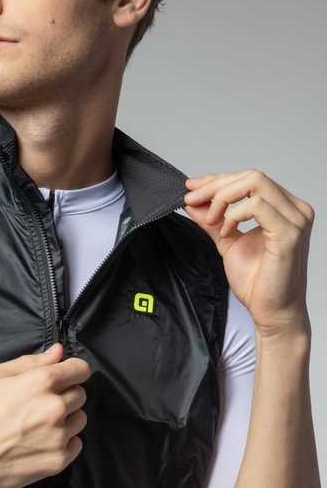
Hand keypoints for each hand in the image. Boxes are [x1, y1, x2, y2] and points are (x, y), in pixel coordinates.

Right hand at [0, 344, 89, 487]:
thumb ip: (29, 361)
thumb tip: (57, 352)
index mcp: (40, 382)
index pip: (80, 369)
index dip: (72, 370)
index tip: (65, 376)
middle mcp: (54, 407)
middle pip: (80, 394)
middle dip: (65, 394)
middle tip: (40, 403)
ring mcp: (58, 436)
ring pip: (80, 419)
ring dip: (66, 419)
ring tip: (39, 423)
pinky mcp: (57, 461)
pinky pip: (76, 445)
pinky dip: (63, 442)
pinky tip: (41, 441)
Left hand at [184, 170, 313, 336]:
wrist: (271, 311)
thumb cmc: (257, 281)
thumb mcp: (227, 242)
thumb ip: (212, 221)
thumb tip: (192, 202)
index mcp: (283, 208)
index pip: (249, 179)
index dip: (217, 179)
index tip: (191, 188)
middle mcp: (294, 209)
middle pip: (251, 176)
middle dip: (215, 185)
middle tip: (192, 200)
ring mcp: (295, 220)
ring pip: (255, 183)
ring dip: (223, 198)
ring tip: (212, 221)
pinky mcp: (289, 234)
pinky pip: (257, 206)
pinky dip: (235, 214)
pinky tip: (226, 231)